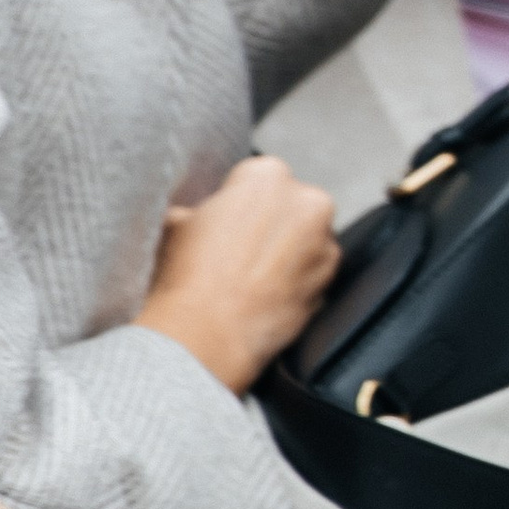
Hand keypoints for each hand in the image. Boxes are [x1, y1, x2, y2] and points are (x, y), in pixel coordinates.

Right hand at [133, 155, 339, 393]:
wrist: (206, 333)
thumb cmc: (187, 277)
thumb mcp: (176, 224)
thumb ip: (199, 209)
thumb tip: (195, 215)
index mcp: (268, 175)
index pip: (257, 178)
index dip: (239, 203)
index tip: (228, 222)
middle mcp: (307, 201)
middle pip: (291, 205)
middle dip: (271, 224)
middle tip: (240, 251)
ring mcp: (325, 241)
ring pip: (307, 238)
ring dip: (288, 252)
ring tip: (251, 277)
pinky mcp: (333, 279)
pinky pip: (314, 271)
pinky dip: (297, 279)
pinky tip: (266, 294)